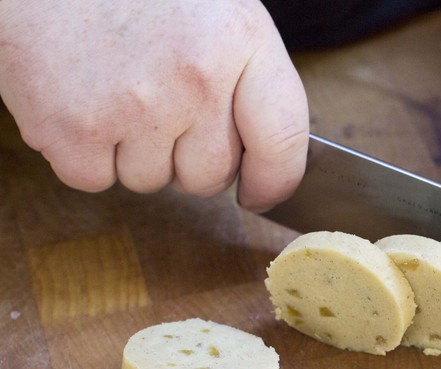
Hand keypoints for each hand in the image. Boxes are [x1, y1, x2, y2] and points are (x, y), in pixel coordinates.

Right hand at [0, 0, 308, 210]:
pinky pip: (95, 179)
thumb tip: (265, 166)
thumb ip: (250, 81)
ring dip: (134, 153)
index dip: (274, 182)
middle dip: (189, 158)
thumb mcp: (218, 14)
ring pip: (151, 181)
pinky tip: (81, 101)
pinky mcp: (72, 127)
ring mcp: (133, 106)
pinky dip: (85, 154)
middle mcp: (194, 78)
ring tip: (114, 90)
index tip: (260, 193)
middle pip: (210, 177)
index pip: (282, 142)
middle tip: (159, 105)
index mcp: (240, 42)